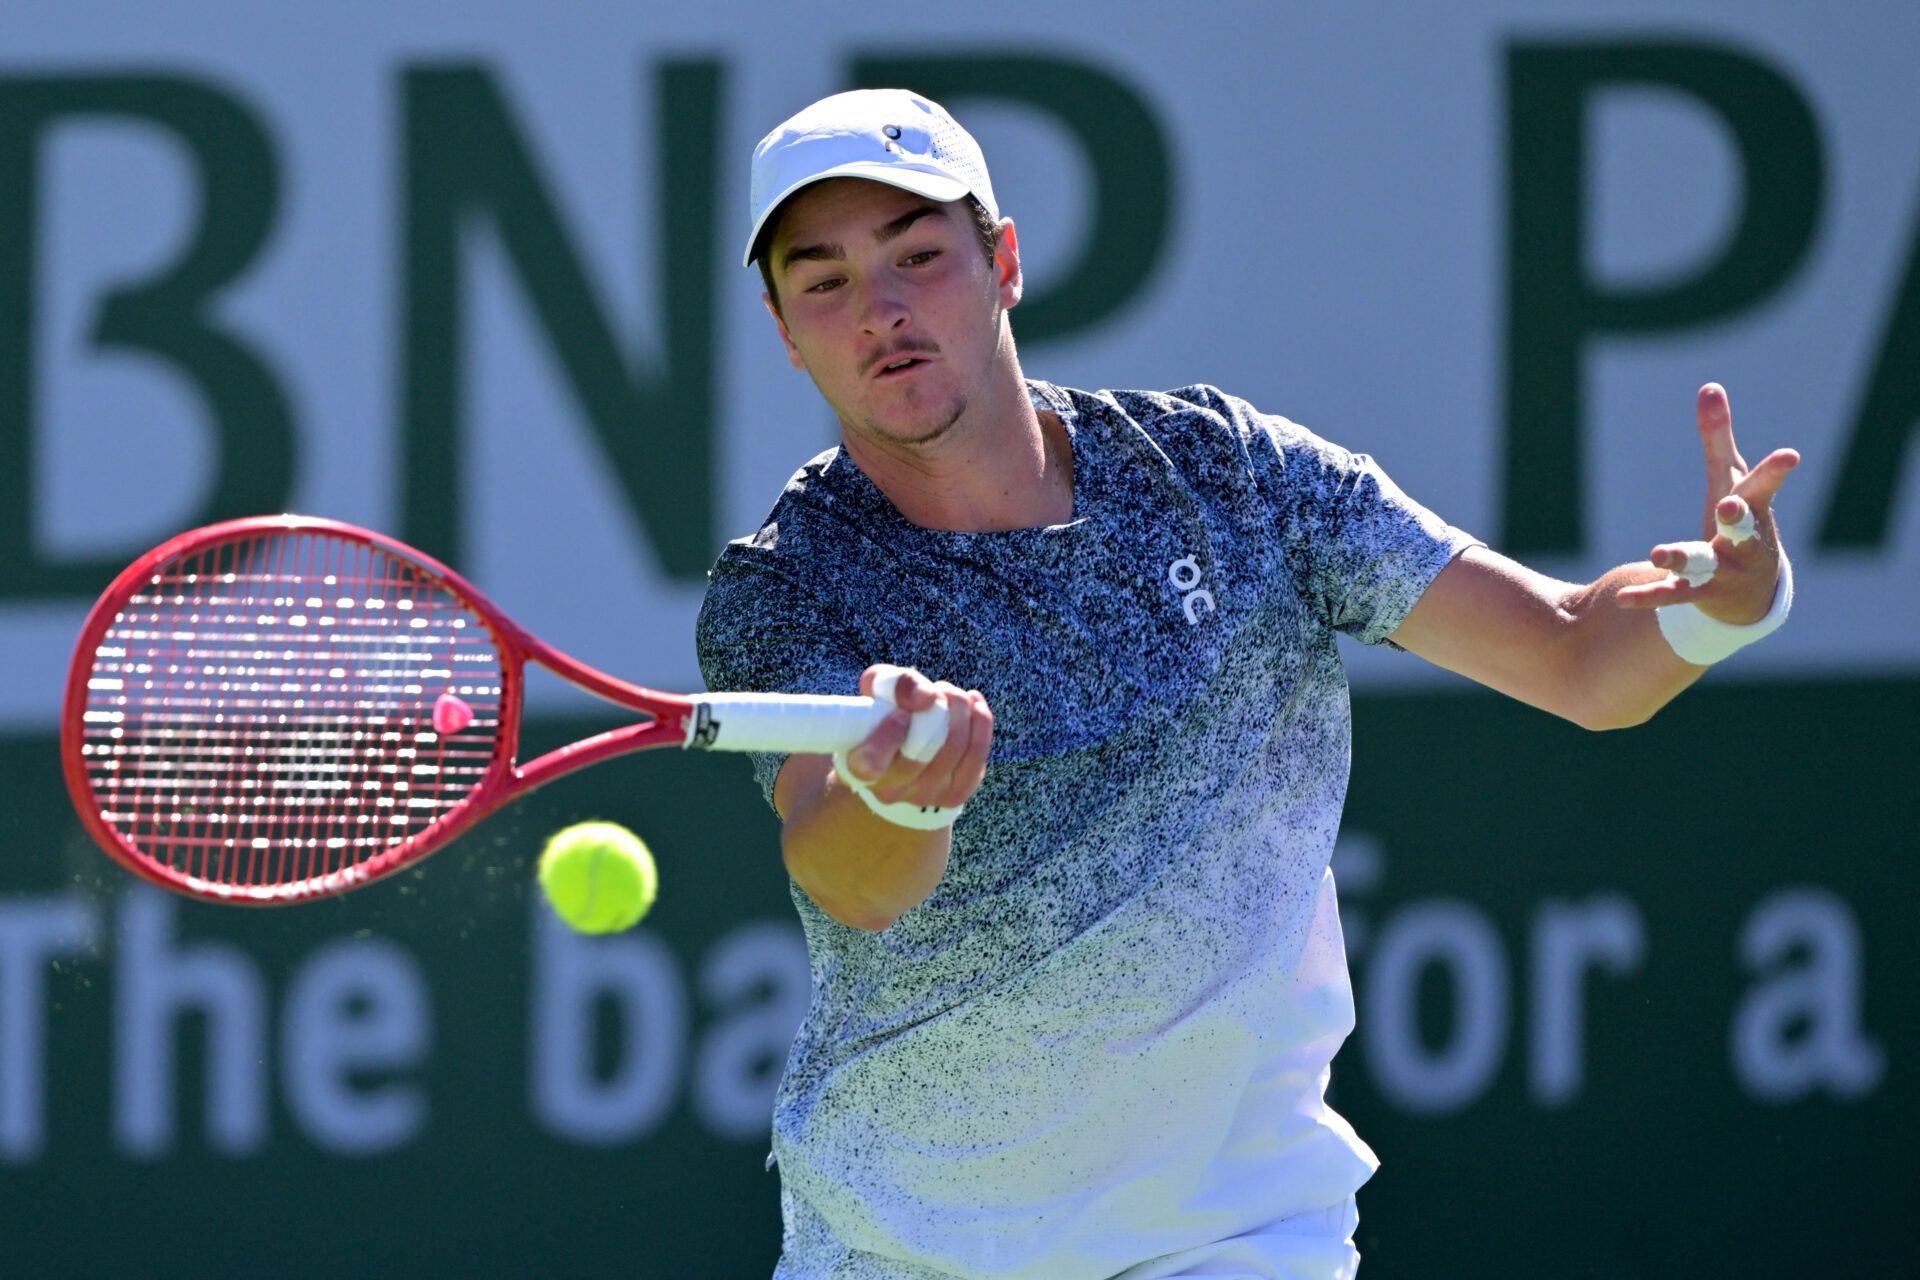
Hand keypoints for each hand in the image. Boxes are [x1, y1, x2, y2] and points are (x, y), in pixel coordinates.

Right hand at [842, 665, 993, 810]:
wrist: (903, 754)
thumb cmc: (886, 715)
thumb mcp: (878, 690)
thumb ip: (893, 683)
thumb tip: (926, 696)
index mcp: (859, 768)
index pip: (870, 763)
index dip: (889, 735)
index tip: (902, 712)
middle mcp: (890, 790)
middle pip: (921, 751)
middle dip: (938, 709)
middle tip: (938, 690)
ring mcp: (924, 795)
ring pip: (953, 747)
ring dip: (960, 710)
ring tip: (952, 694)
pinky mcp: (955, 794)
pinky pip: (977, 754)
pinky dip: (980, 722)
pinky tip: (974, 705)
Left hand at [1617, 383, 1799, 623]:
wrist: (1754, 592)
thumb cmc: (1742, 520)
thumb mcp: (1731, 478)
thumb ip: (1718, 436)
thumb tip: (1709, 386)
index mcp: (1752, 508)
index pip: (1764, 486)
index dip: (1775, 471)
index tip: (1790, 456)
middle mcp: (1744, 542)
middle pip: (1742, 529)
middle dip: (1737, 518)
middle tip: (1729, 506)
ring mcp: (1724, 571)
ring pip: (1704, 564)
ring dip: (1682, 558)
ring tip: (1658, 553)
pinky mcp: (1700, 594)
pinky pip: (1673, 595)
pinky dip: (1649, 596)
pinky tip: (1624, 598)